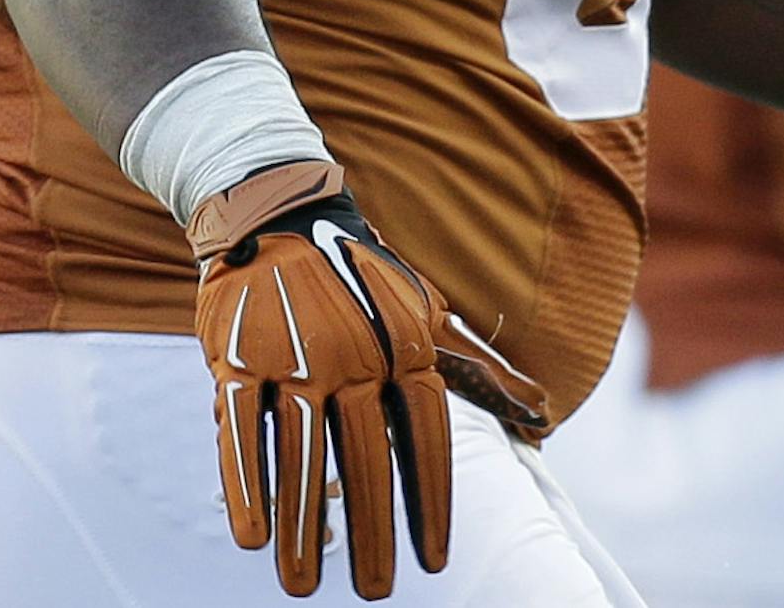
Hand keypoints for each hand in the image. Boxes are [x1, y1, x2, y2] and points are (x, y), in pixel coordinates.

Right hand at [189, 162, 452, 599]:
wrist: (281, 213)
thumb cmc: (367, 277)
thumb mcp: (430, 314)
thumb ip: (483, 369)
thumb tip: (546, 415)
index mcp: (404, 346)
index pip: (426, 436)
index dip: (431, 499)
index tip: (434, 559)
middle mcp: (354, 355)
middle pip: (365, 456)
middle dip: (373, 529)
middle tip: (377, 592)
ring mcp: (293, 358)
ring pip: (300, 456)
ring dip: (303, 526)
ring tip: (305, 587)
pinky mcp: (237, 360)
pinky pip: (241, 432)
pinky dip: (247, 485)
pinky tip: (254, 537)